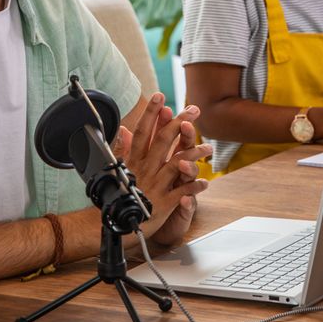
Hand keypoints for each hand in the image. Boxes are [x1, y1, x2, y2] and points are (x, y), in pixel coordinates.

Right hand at [112, 93, 209, 243]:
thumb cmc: (120, 196)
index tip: (160, 96)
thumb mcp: (120, 169)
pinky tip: (205, 182)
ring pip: (177, 163)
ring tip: (208, 148)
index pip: (144, 131)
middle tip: (193, 109)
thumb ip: (125, 148)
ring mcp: (155, 185)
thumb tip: (124, 129)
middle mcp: (145, 169)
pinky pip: (183, 191)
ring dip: (194, 154)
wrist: (114, 225)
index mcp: (135, 160)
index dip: (151, 113)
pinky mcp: (163, 202)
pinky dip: (195, 186)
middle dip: (179, 122)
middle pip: (163, 141)